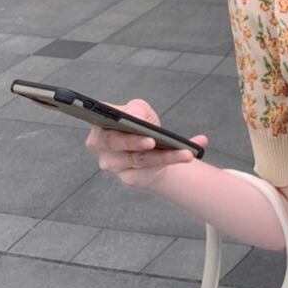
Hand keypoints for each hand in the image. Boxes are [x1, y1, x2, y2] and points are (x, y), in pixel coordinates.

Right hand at [85, 98, 208, 188]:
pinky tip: (189, 154)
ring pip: (139, 159)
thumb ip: (137, 110)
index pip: (99, 119)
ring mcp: (112, 163)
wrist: (154, 146)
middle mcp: (100, 144)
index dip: (110, 120)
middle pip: (114, 143)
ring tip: (187, 152)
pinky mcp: (128, 176)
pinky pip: (151, 169)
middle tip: (152, 141)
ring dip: (166, 155)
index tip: (127, 118)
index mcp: (99, 123)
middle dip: (134, 142)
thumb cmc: (141, 124)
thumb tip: (137, 118)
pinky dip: (173, 160)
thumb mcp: (140, 110)